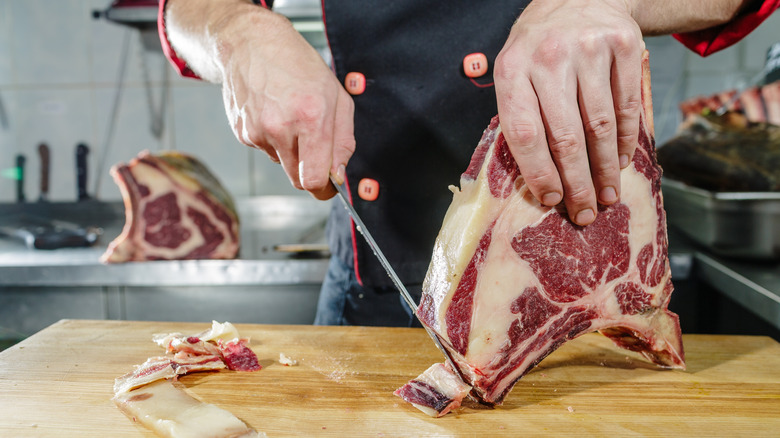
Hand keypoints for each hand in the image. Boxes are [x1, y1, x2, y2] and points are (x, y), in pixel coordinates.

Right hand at [215, 6, 354, 198]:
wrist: (252, 43)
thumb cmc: (298, 66)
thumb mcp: (337, 97)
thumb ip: (344, 141)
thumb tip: (338, 175)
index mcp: (311, 117)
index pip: (314, 179)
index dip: (324, 190)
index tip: (329, 187)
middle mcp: (281, 127)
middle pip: (298, 180)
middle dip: (309, 171)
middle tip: (314, 146)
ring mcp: (257, 131)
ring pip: (282, 164)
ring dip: (291, 151)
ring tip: (290, 116)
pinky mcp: (242, 133)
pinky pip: (266, 150)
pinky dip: (273, 139)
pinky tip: (273, 113)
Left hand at [494, 0, 642, 224]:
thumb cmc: (540, 48)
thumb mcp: (516, 71)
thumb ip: (522, 116)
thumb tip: (540, 180)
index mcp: (513, 69)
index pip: (524, 133)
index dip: (539, 173)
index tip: (551, 201)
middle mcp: (549, 57)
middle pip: (565, 136)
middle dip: (577, 183)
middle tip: (585, 212)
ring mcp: (589, 50)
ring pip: (600, 125)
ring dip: (604, 170)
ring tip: (607, 196)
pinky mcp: (624, 46)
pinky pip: (627, 105)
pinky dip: (625, 141)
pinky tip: (620, 162)